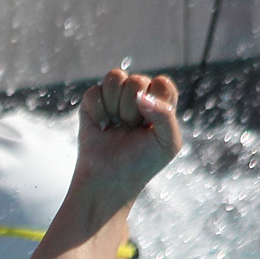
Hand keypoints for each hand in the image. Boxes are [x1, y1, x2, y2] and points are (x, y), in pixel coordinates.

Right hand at [74, 68, 182, 208]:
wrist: (109, 180)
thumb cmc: (141, 164)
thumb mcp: (168, 144)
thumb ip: (165, 115)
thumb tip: (140, 95)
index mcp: (160, 103)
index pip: (162, 83)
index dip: (155, 102)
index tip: (150, 126)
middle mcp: (138, 96)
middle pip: (137, 81)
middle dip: (132, 110)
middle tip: (130, 129)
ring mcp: (114, 98)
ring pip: (114, 78)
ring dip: (115, 106)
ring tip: (116, 125)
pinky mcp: (91, 103)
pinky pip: (94, 92)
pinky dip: (98, 112)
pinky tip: (102, 127)